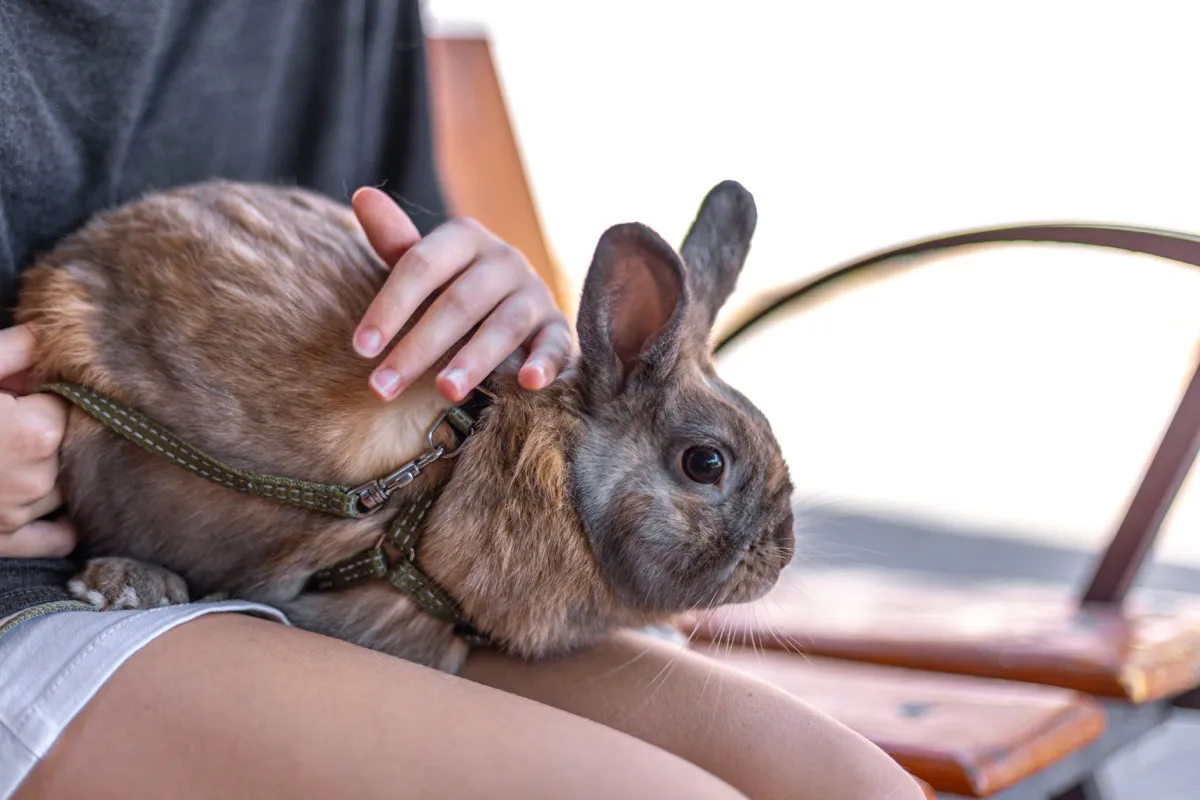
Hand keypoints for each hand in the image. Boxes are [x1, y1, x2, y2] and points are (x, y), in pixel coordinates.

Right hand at [0, 325, 75, 557]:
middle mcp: (37, 478)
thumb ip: (13, 350)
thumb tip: (47, 334)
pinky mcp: (1, 540)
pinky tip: (52, 507)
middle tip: (11, 419)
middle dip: (49, 429)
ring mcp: (19, 513)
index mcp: (36, 432)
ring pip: (63, 485)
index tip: (22, 389)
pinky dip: (60, 526)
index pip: (69, 404)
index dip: (46, 393)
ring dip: (50, 469)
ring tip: (11, 453)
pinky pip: (53, 539)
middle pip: (69, 445)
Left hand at [350, 188, 570, 402]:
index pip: (421, 266)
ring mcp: (535, 293)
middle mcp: (504, 260)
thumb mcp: (425, 265)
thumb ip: (396, 240)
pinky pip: (555, 343)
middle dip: (418, 349)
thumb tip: (362, 195)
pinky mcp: (557, 326)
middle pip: (458, 303)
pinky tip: (528, 383)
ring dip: (474, 360)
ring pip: (505, 325)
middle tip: (384, 387)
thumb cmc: (455, 286)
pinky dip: (545, 362)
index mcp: (465, 237)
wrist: (516, 303)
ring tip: (444, 393)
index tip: (361, 349)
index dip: (389, 307)